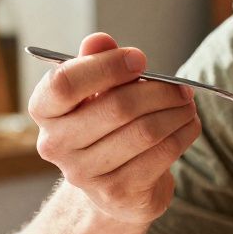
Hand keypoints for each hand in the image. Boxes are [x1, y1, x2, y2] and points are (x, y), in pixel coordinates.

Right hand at [29, 32, 200, 224]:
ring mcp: (85, 174)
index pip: (65, 83)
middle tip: (181, 87)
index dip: (107, 67)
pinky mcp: (117, 192)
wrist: (113, 187)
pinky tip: (188, 125)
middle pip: (116, 107)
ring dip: (175, 113)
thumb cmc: (103, 127)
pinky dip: (182, 135)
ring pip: (144, 132)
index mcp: (44, 111)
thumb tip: (100, 40)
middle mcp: (55, 145)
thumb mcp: (95, 91)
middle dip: (158, 91)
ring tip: (188, 104)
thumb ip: (95, 62)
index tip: (140, 60)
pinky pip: (160, 155)